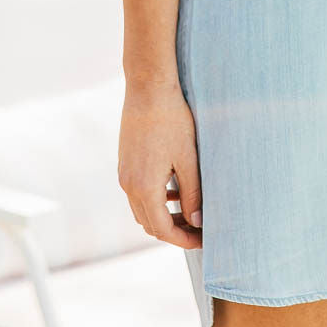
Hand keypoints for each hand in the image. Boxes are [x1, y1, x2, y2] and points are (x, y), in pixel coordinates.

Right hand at [117, 80, 203, 247]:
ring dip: (163, 216)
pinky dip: (155, 200)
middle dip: (174, 231)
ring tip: (189, 211)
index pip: (162, 229)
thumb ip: (192, 194)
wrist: (148, 87)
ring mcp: (124, 173)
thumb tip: (197, 221)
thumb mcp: (188, 159)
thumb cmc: (172, 120)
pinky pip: (138, 193)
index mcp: (144, 188)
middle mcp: (129, 185)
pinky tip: (174, 190)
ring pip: (142, 209)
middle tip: (199, 228)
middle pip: (149, 224)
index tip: (203, 239)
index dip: (184, 239)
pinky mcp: (124, 163)